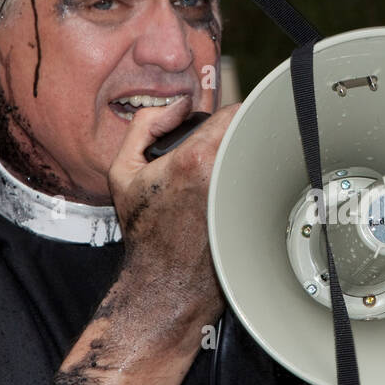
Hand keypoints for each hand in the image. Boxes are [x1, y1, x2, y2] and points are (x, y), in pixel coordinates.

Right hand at [106, 98, 238, 333]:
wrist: (166, 279)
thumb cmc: (145, 231)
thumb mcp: (123, 172)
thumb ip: (145, 125)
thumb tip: (177, 105)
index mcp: (197, 158)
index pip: (232, 112)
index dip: (221, 118)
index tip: (212, 129)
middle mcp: (227, 175)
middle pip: (250, 133)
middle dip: (233, 137)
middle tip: (216, 154)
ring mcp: (246, 195)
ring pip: (257, 157)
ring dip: (243, 159)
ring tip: (222, 175)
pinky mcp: (257, 213)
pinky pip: (261, 183)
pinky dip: (249, 183)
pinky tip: (231, 195)